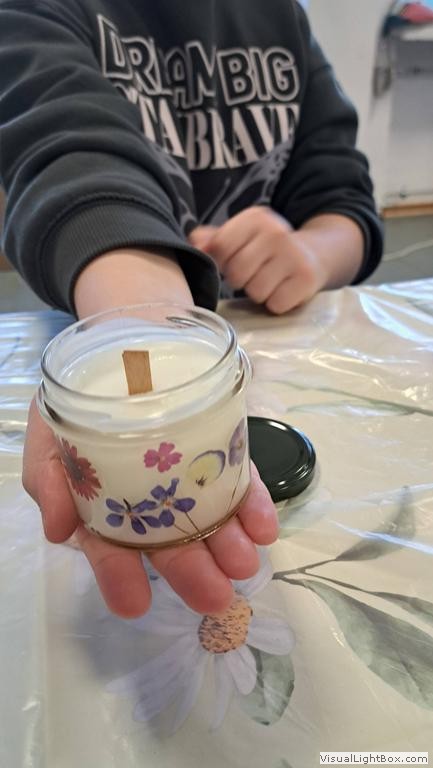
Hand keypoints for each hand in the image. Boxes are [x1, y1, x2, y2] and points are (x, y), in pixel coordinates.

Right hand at [23, 399, 278, 617]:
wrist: (119, 348)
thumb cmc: (82, 398)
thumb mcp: (50, 433)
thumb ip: (49, 479)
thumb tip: (58, 530)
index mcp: (107, 506)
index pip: (111, 547)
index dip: (120, 576)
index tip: (134, 604)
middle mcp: (150, 500)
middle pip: (169, 542)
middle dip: (192, 572)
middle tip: (215, 597)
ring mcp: (188, 476)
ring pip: (209, 517)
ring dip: (228, 543)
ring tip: (245, 563)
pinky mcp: (220, 450)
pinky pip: (237, 480)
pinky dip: (252, 505)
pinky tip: (264, 527)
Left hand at [189, 206, 325, 313]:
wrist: (312, 255)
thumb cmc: (266, 250)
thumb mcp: (241, 236)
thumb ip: (215, 239)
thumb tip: (195, 242)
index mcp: (256, 218)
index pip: (219, 247)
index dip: (221, 262)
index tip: (232, 261)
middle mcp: (276, 232)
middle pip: (236, 272)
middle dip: (241, 280)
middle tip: (255, 273)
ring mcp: (293, 255)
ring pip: (255, 291)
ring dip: (259, 293)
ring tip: (270, 281)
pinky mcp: (305, 279)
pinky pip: (275, 304)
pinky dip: (276, 303)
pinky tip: (283, 289)